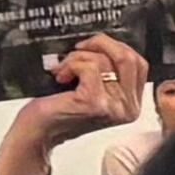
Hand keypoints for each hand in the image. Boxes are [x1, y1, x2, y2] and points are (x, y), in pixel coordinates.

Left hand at [0, 31, 148, 174]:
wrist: (36, 132)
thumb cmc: (58, 110)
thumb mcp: (93, 88)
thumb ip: (109, 71)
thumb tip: (106, 43)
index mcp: (131, 104)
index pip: (138, 63)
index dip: (115, 47)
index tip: (93, 46)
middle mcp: (127, 108)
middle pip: (128, 58)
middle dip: (101, 44)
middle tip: (78, 49)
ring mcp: (113, 107)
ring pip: (105, 60)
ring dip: (78, 57)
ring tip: (63, 70)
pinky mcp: (94, 103)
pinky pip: (90, 67)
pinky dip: (71, 64)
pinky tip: (61, 76)